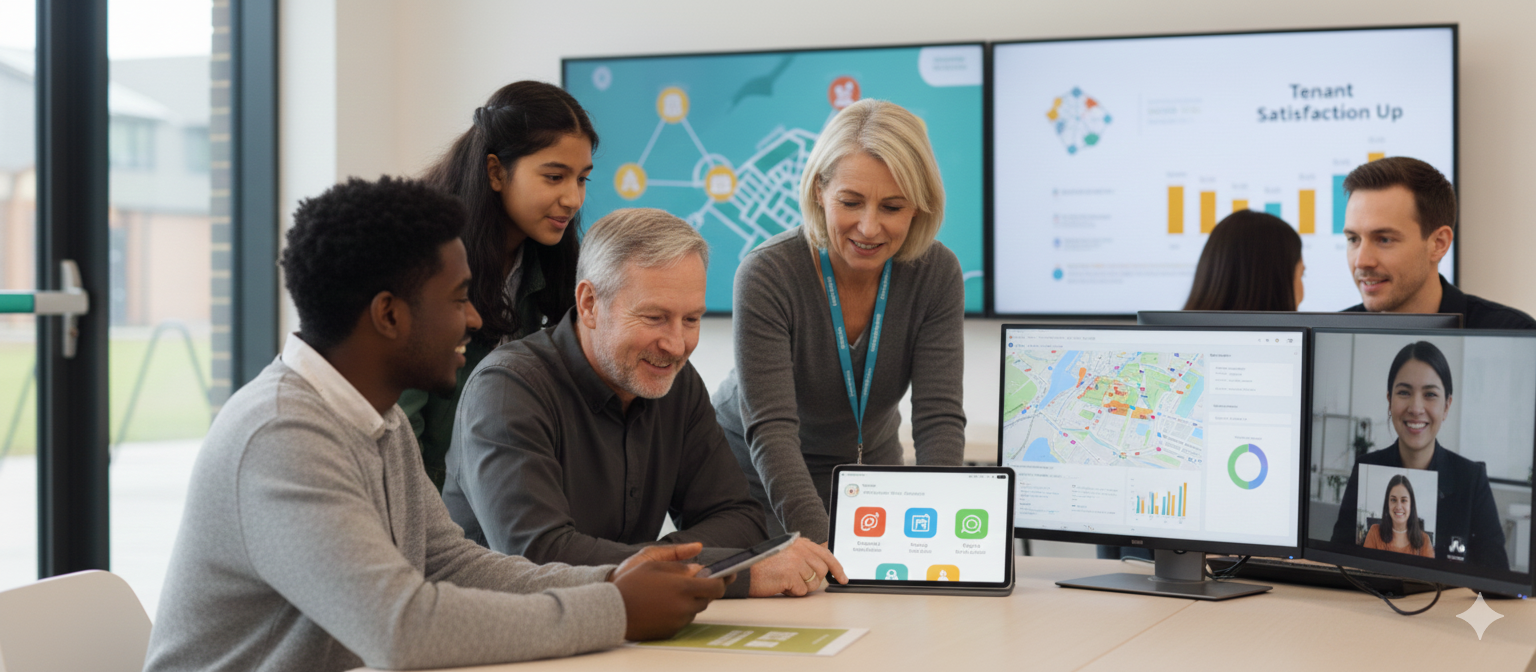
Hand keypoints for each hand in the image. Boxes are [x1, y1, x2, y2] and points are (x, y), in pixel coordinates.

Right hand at [612, 543, 728, 640]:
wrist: (612, 611)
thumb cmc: (631, 584)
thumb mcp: (654, 565)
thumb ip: (680, 566)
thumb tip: (698, 569)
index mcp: (683, 588)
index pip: (716, 587)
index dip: (722, 580)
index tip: (727, 575)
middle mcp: (684, 606)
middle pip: (707, 599)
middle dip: (703, 589)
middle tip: (692, 582)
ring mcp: (678, 621)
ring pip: (694, 609)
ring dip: (689, 600)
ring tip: (670, 592)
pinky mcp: (671, 631)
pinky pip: (682, 619)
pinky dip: (678, 611)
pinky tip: (663, 605)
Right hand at [747, 538, 847, 596]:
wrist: (746, 571)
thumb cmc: (764, 566)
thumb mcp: (787, 554)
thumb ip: (805, 556)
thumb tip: (826, 566)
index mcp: (800, 543)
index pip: (826, 554)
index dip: (837, 567)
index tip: (842, 578)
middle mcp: (800, 549)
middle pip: (822, 571)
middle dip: (812, 580)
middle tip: (796, 580)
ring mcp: (796, 561)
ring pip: (813, 583)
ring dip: (800, 587)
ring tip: (785, 581)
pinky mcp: (791, 574)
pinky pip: (801, 591)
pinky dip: (791, 592)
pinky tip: (780, 585)